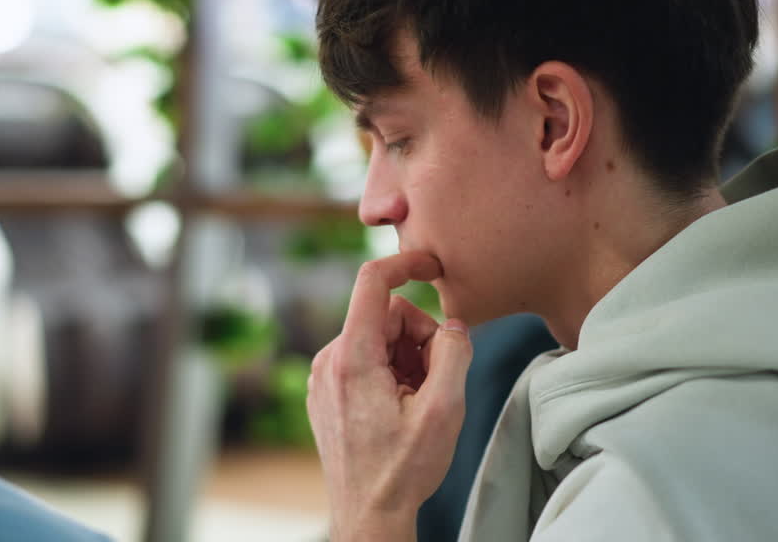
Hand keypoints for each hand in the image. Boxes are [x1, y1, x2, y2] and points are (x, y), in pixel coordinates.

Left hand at [307, 251, 472, 541]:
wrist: (369, 515)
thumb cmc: (403, 470)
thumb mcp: (445, 410)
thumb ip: (454, 354)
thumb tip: (453, 325)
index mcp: (352, 357)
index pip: (371, 281)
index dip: (405, 263)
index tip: (432, 266)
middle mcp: (329, 360)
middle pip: (384, 315)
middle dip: (418, 336)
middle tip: (436, 380)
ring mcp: (324, 377)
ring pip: (377, 337)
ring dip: (406, 357)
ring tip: (418, 401)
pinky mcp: (327, 391)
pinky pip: (364, 358)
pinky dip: (390, 371)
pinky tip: (400, 407)